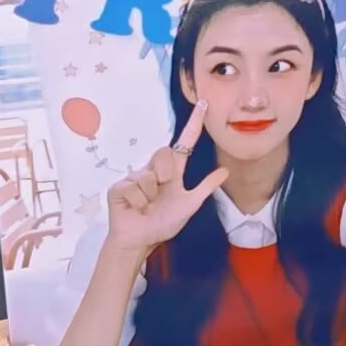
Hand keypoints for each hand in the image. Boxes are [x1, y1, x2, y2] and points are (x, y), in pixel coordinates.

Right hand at [104, 100, 228, 253]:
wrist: (141, 241)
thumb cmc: (163, 223)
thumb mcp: (189, 204)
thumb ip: (205, 188)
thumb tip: (225, 171)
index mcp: (172, 171)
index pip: (184, 143)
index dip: (194, 124)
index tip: (204, 104)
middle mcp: (153, 169)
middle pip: (164, 153)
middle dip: (165, 174)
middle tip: (162, 193)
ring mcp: (135, 176)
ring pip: (148, 175)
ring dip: (152, 196)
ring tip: (148, 207)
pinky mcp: (119, 187)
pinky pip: (134, 187)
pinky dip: (139, 202)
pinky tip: (136, 209)